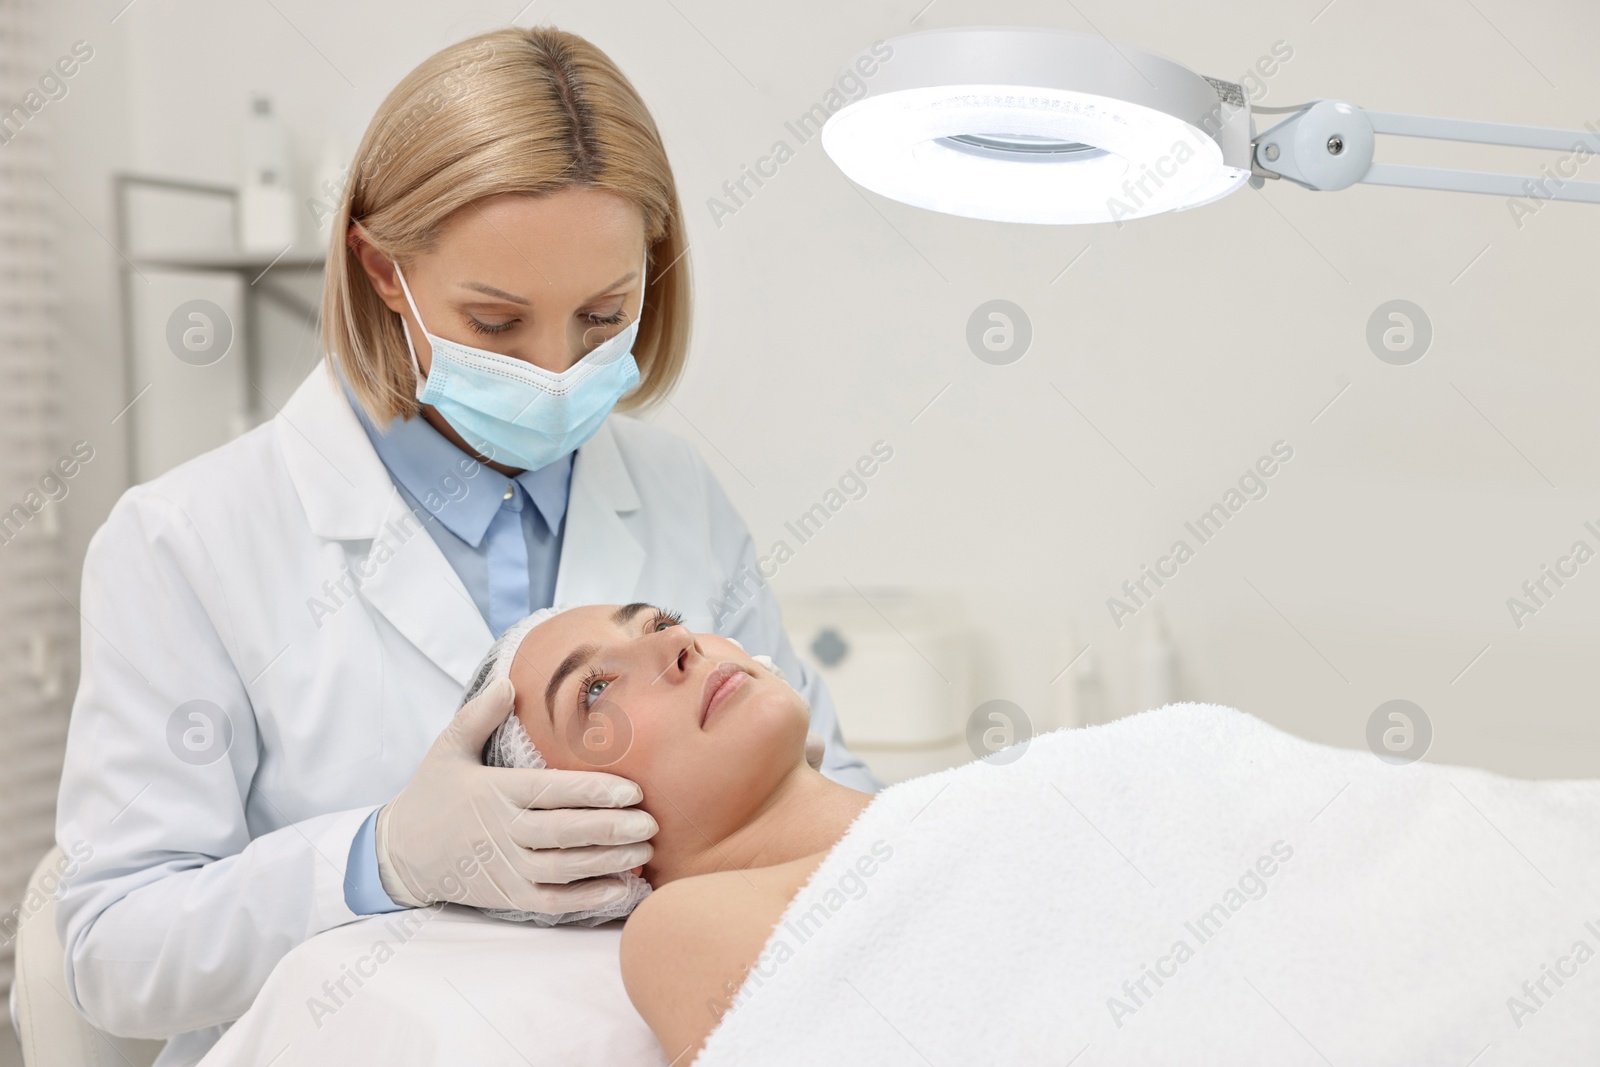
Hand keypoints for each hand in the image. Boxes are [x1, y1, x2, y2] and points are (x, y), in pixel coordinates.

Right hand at [374, 677, 656, 911]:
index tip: (631, 790)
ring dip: (607, 862)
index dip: (593, 792)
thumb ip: (480, 716)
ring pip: (564, 869)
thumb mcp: (447, 749)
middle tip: (651, 822)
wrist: (399, 855)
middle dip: (611, 828)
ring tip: (643, 850)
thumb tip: (509, 682)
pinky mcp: (508, 897)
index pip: (551, 791)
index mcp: (494, 793)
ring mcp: (505, 869)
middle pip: (565, 832)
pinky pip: (554, 902)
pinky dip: (588, 898)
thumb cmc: (432, 795)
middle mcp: (502, 832)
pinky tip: (621, 888)